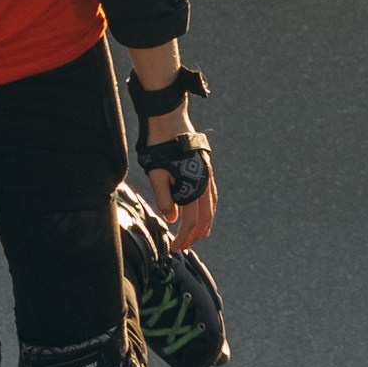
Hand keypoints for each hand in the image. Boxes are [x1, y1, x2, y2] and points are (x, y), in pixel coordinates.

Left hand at [144, 123, 217, 252]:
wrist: (169, 118)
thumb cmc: (159, 145)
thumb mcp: (157, 174)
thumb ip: (165, 197)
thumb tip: (172, 218)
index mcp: (193, 185)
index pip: (191, 221)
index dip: (183, 237)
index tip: (175, 248)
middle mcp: (204, 181)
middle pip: (204, 216)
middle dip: (194, 234)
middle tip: (184, 246)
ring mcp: (207, 174)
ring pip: (210, 206)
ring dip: (204, 222)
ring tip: (198, 234)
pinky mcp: (205, 167)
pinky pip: (210, 193)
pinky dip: (207, 207)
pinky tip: (202, 210)